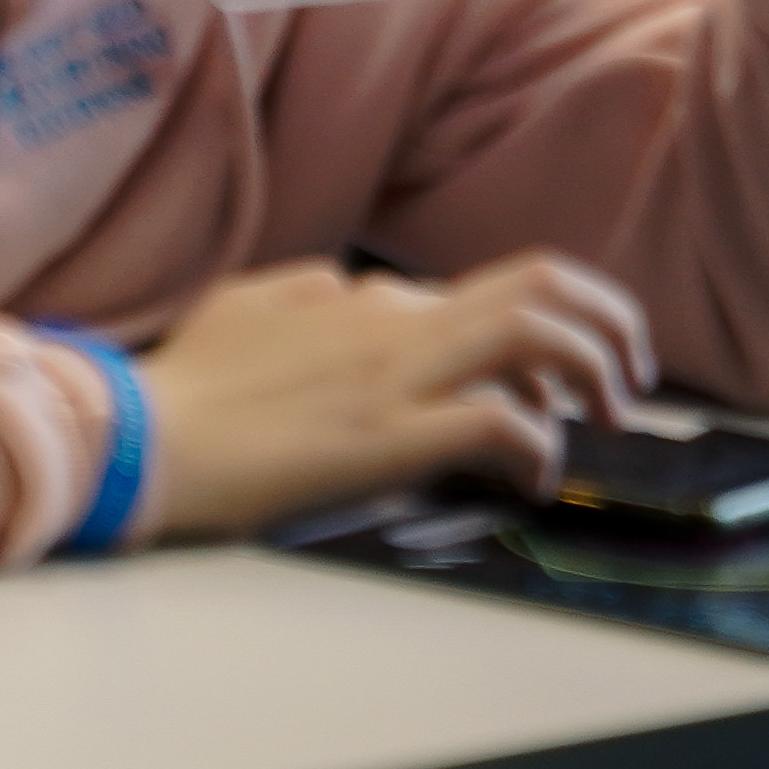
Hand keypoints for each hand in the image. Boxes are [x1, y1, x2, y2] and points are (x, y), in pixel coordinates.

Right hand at [120, 253, 655, 540]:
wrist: (141, 438)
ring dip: (593, 370)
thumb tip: (350, 289)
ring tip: (604, 418)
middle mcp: (392, 321)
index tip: (553, 377)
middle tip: (627, 380)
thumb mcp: (246, 306)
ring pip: (538, 335)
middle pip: (539, 285)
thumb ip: (308, 292)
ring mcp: (396, 376)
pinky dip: (535, 450)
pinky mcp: (392, 436)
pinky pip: (501, 424)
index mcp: (360, 296)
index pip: (482, 289)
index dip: (539, 329)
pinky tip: (529, 483)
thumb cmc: (183, 385)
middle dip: (608, 322)